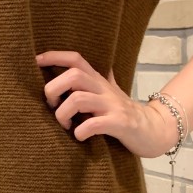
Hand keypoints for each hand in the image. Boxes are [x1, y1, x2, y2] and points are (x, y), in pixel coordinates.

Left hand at [35, 50, 178, 157]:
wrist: (156, 129)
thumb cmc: (125, 112)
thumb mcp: (108, 92)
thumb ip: (94, 80)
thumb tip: (77, 65)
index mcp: (98, 81)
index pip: (76, 59)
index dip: (55, 56)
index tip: (36, 61)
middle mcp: (104, 89)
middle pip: (73, 75)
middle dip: (53, 89)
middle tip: (52, 106)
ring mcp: (112, 105)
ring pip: (78, 99)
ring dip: (63, 113)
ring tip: (64, 125)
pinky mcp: (120, 123)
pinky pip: (94, 124)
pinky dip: (80, 131)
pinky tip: (79, 136)